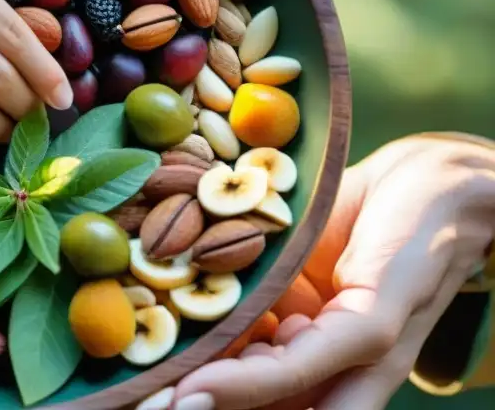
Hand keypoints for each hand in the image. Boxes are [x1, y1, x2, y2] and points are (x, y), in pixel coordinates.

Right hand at [140, 134, 494, 409]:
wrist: (434, 178)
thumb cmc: (351, 211)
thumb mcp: (276, 254)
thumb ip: (238, 288)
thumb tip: (160, 297)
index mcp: (302, 347)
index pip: (236, 379)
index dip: (185, 391)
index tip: (131, 400)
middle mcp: (328, 367)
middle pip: (253, 403)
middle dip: (187, 407)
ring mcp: (353, 356)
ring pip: (274, 401)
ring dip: (209, 408)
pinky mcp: (373, 330)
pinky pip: (301, 367)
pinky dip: (244, 384)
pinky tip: (197, 389)